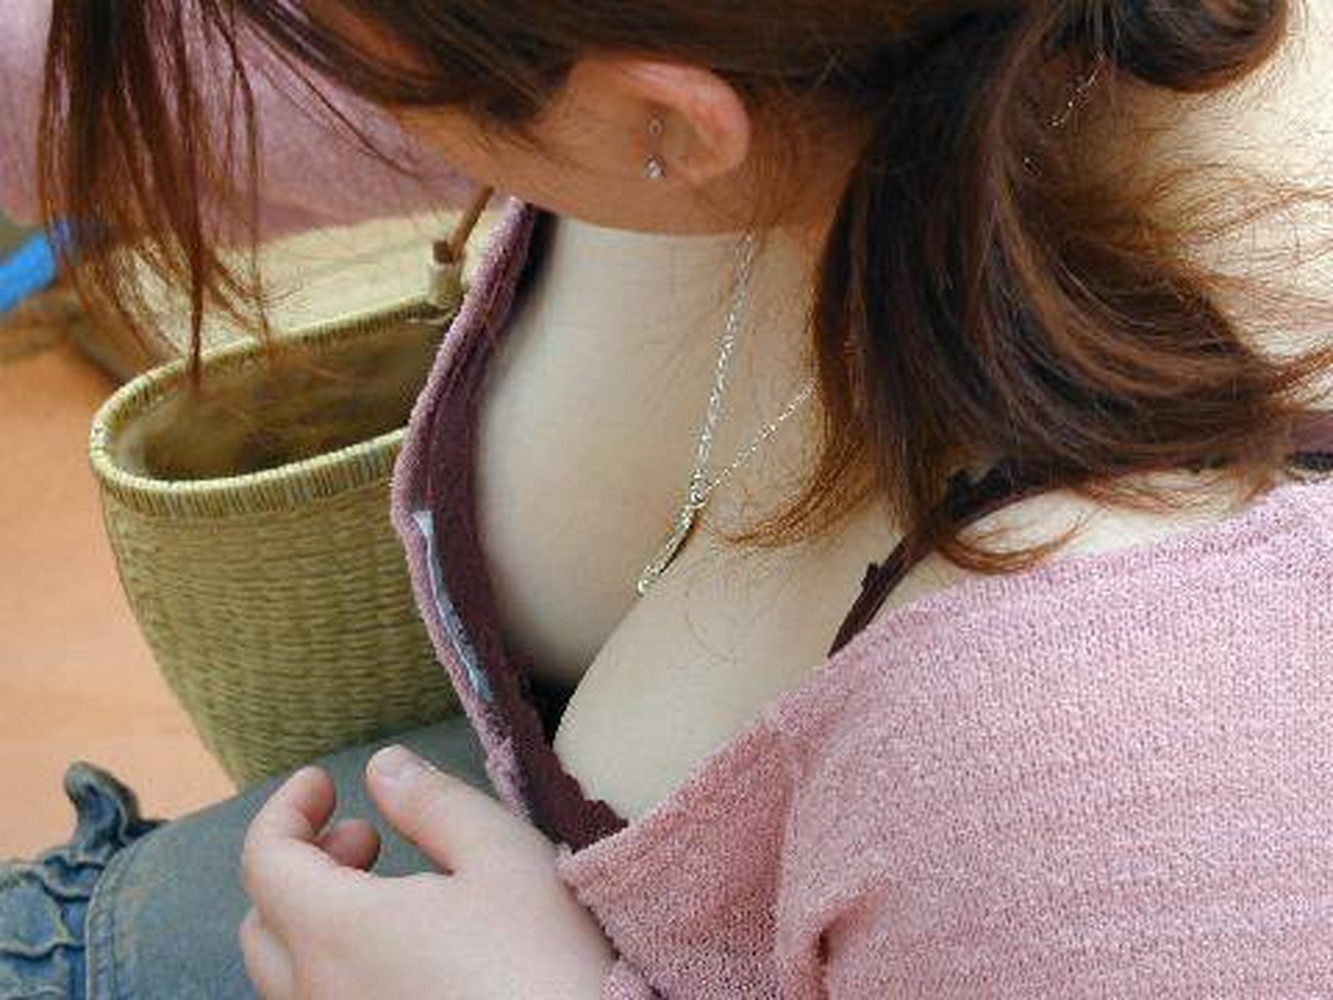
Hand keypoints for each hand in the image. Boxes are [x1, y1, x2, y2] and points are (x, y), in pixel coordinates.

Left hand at [238, 746, 615, 998]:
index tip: (324, 783)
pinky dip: (341, 965)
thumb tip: (384, 769)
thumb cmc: (545, 961)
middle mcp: (320, 995)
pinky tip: (409, 954)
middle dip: (303, 865)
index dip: (286, 809)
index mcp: (338, 932)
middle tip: (367, 837)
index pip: (264, 861)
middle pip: (264, 923)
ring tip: (396, 894)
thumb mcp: (502, 855)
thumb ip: (432, 803)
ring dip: (320, 918)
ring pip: (291, 974)